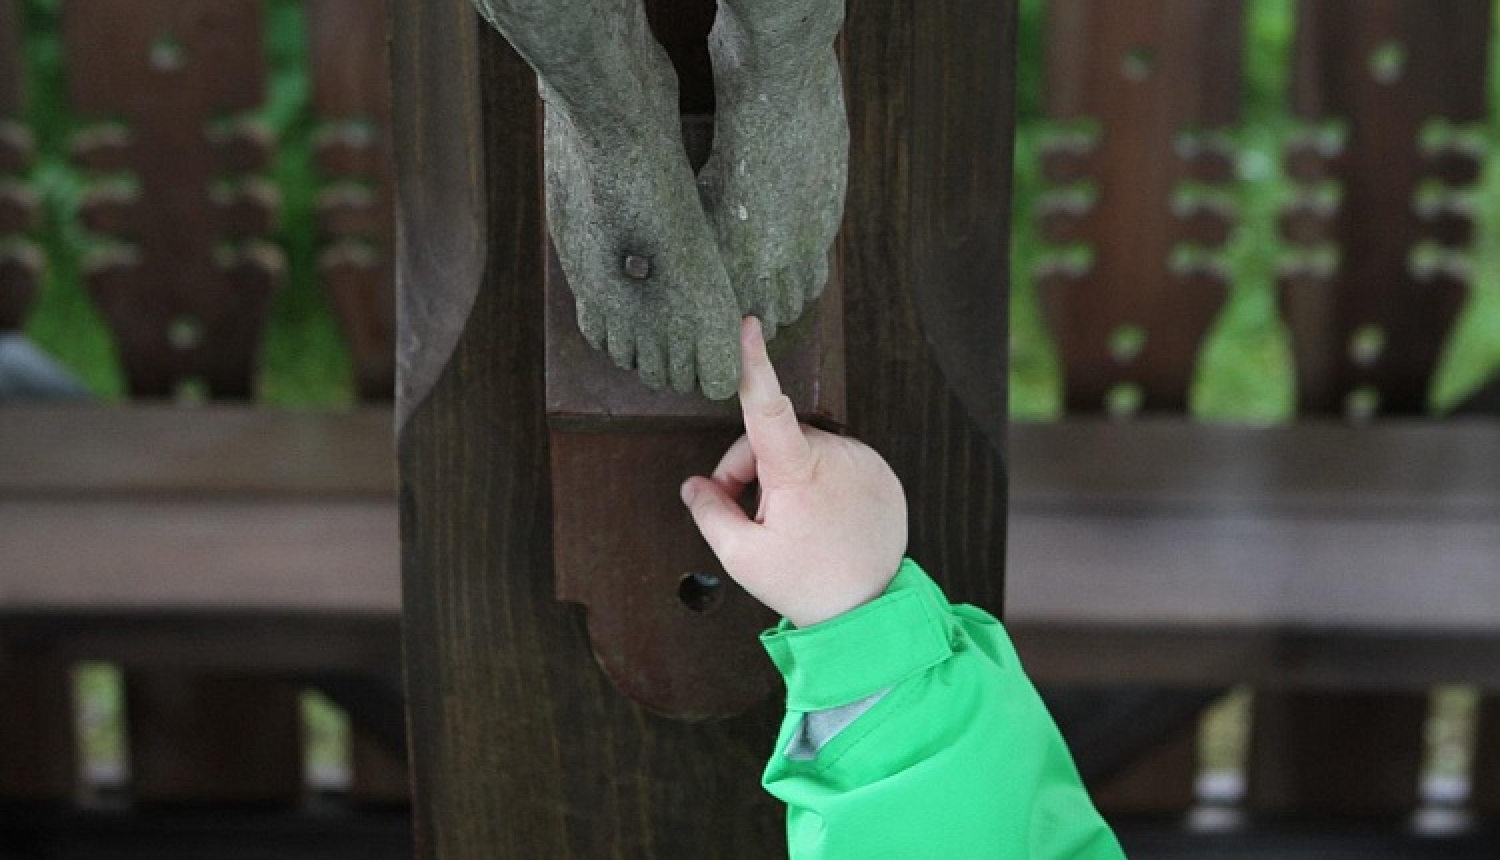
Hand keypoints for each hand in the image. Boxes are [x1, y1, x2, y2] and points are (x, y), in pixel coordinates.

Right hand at [681, 317, 907, 627]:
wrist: (871, 612)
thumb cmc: (806, 585)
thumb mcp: (742, 557)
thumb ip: (710, 512)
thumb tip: (695, 486)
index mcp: (798, 469)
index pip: (765, 405)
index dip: (752, 363)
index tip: (747, 326)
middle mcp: (836, 454)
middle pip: (772, 442)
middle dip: (753, 473)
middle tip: (754, 518)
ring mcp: (864, 461)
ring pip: (805, 452)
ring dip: (788, 480)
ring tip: (793, 526)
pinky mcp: (882, 473)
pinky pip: (836, 463)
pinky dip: (821, 485)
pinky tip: (821, 521)